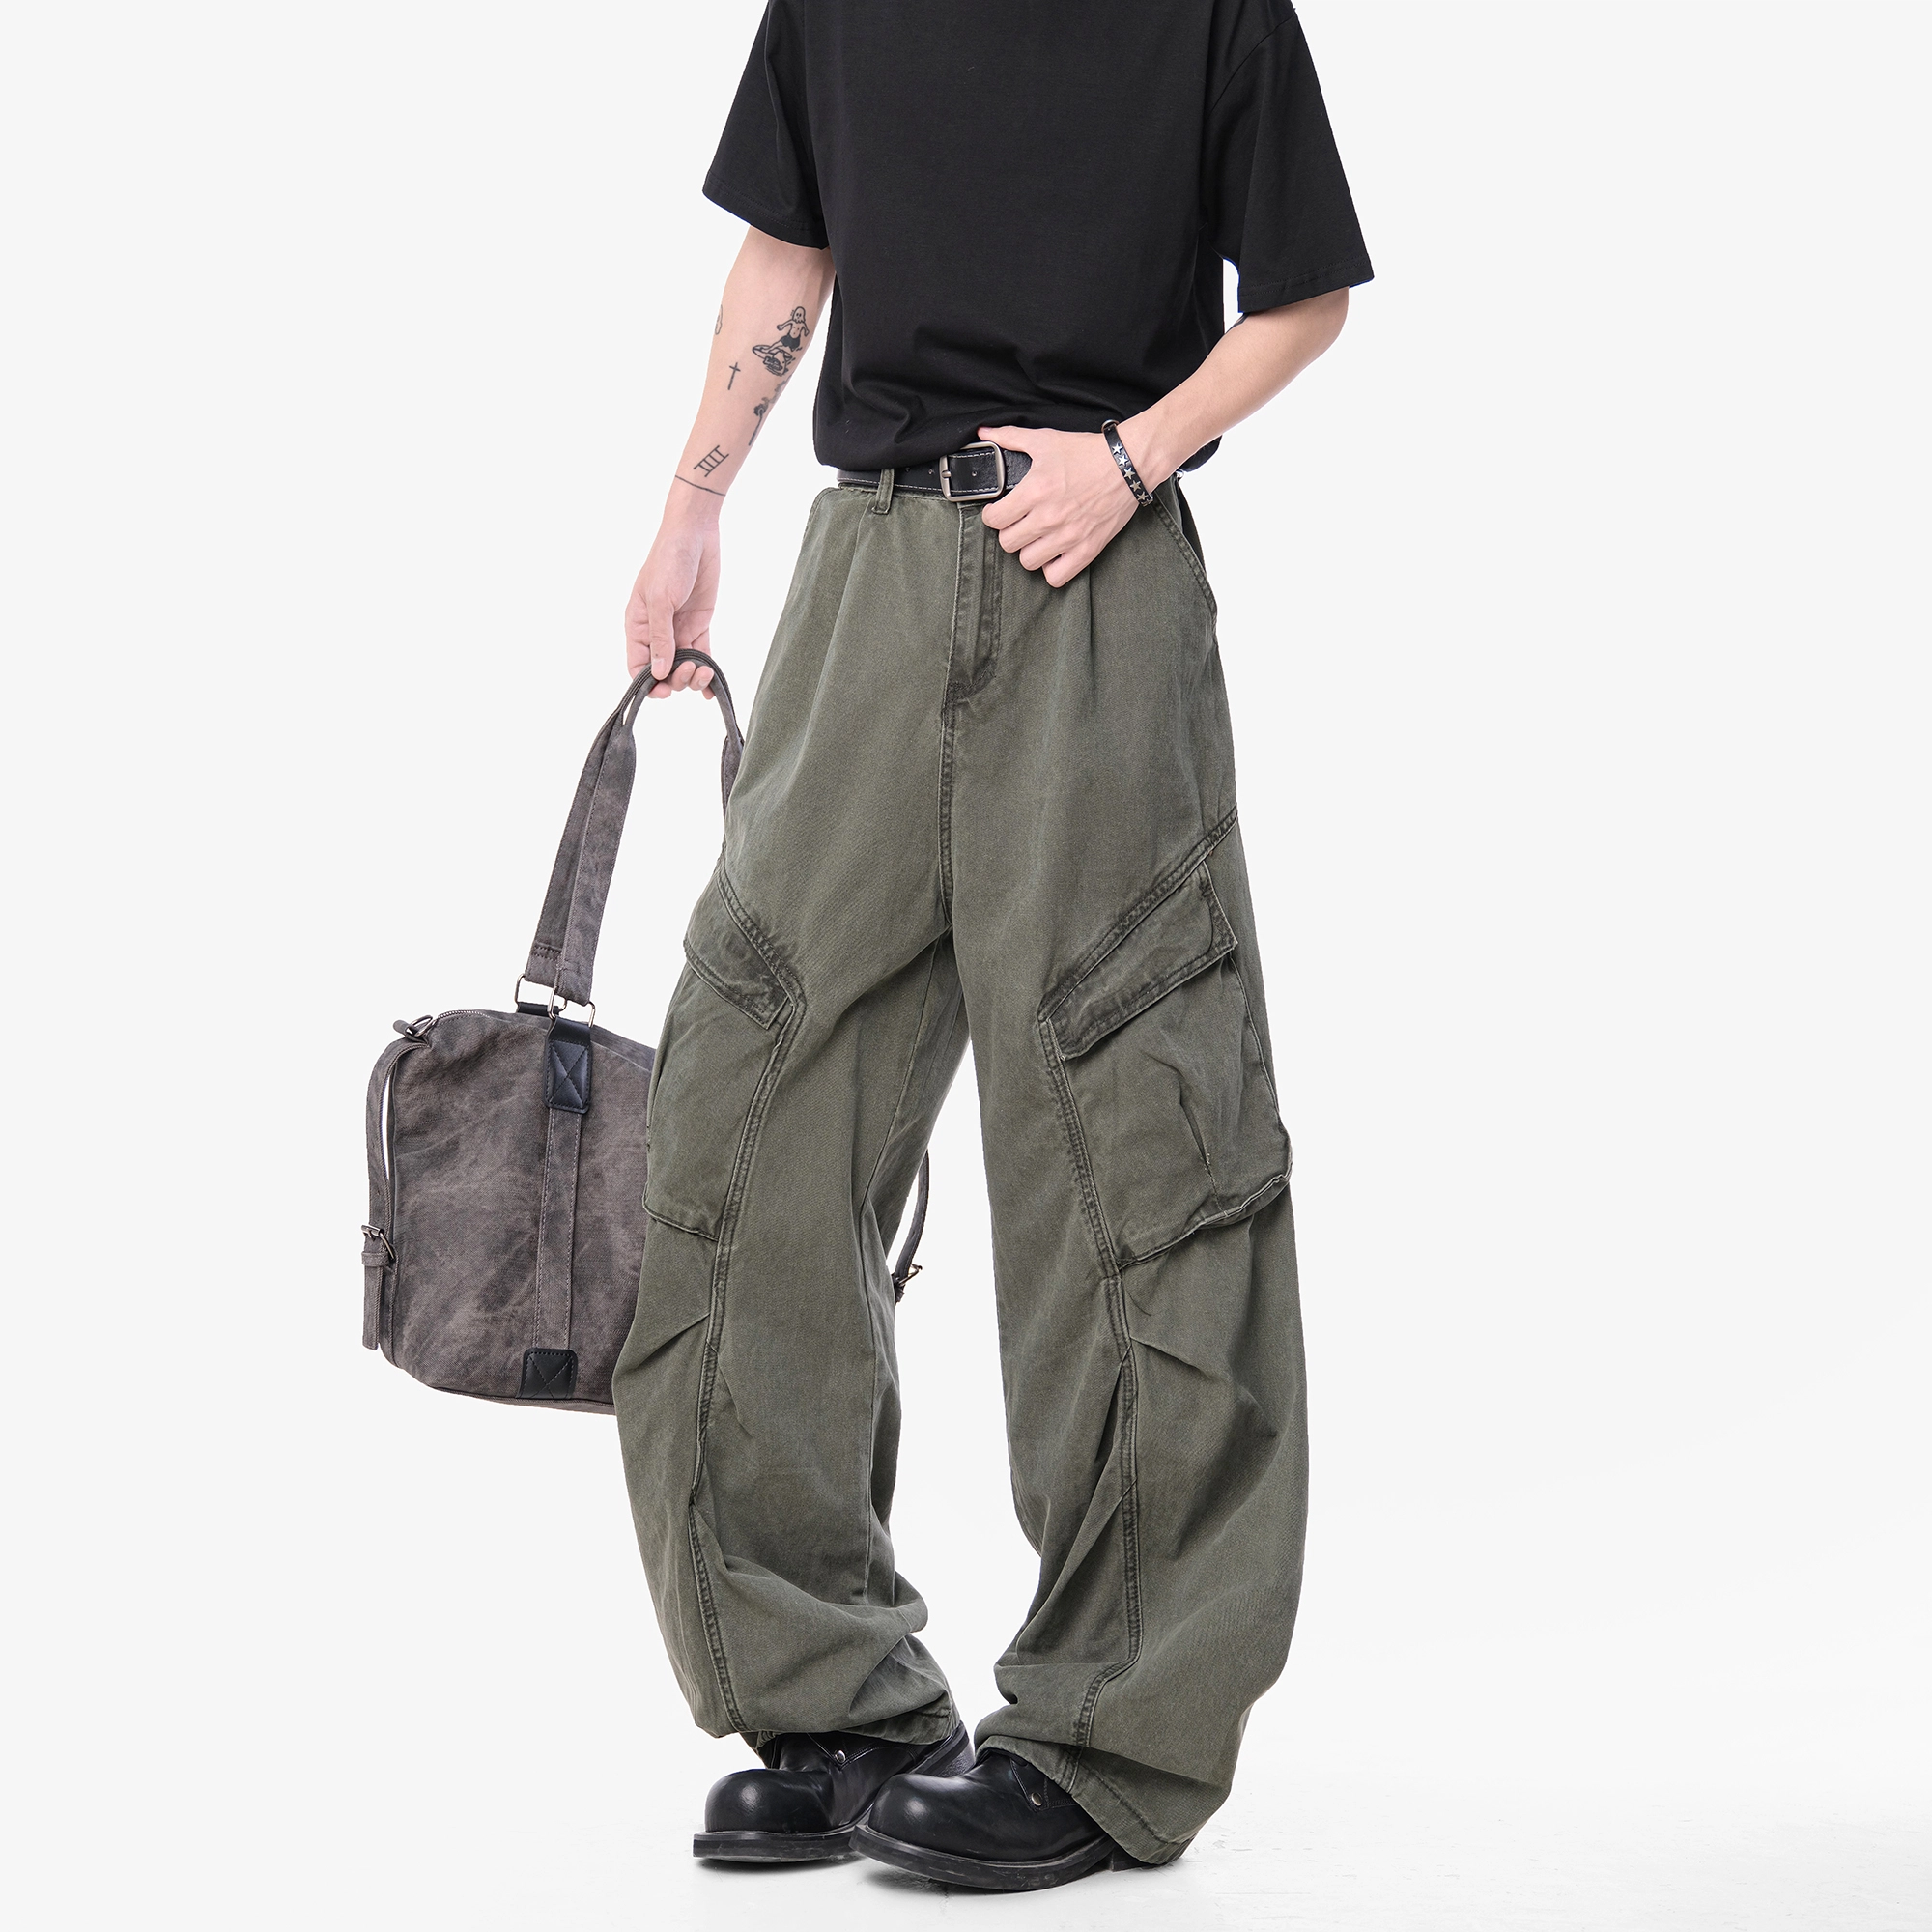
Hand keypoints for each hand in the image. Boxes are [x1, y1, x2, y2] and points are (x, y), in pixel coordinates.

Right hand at [625, 493, 721, 698]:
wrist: (695, 535)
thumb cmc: (669, 561)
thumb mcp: (661, 599)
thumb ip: (660, 638)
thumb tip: (658, 673)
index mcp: (637, 626)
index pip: (637, 665)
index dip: (648, 683)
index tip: (664, 690)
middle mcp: (656, 632)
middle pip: (662, 671)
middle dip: (675, 678)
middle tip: (690, 668)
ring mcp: (678, 630)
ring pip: (683, 666)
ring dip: (693, 676)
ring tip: (706, 672)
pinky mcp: (699, 625)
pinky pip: (702, 655)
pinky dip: (707, 671)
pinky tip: (713, 689)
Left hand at [975, 424, 1150, 586]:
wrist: (1127, 464)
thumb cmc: (1087, 452)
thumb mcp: (1045, 439)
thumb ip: (1011, 437)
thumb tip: (985, 432)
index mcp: (1034, 491)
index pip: (994, 519)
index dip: (992, 515)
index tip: (999, 511)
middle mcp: (1048, 517)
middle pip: (1008, 543)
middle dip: (1009, 532)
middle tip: (1018, 523)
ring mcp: (1068, 537)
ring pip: (1028, 562)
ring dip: (1028, 550)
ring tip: (1036, 538)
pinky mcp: (1087, 549)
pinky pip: (1057, 577)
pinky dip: (1051, 568)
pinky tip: (1054, 554)